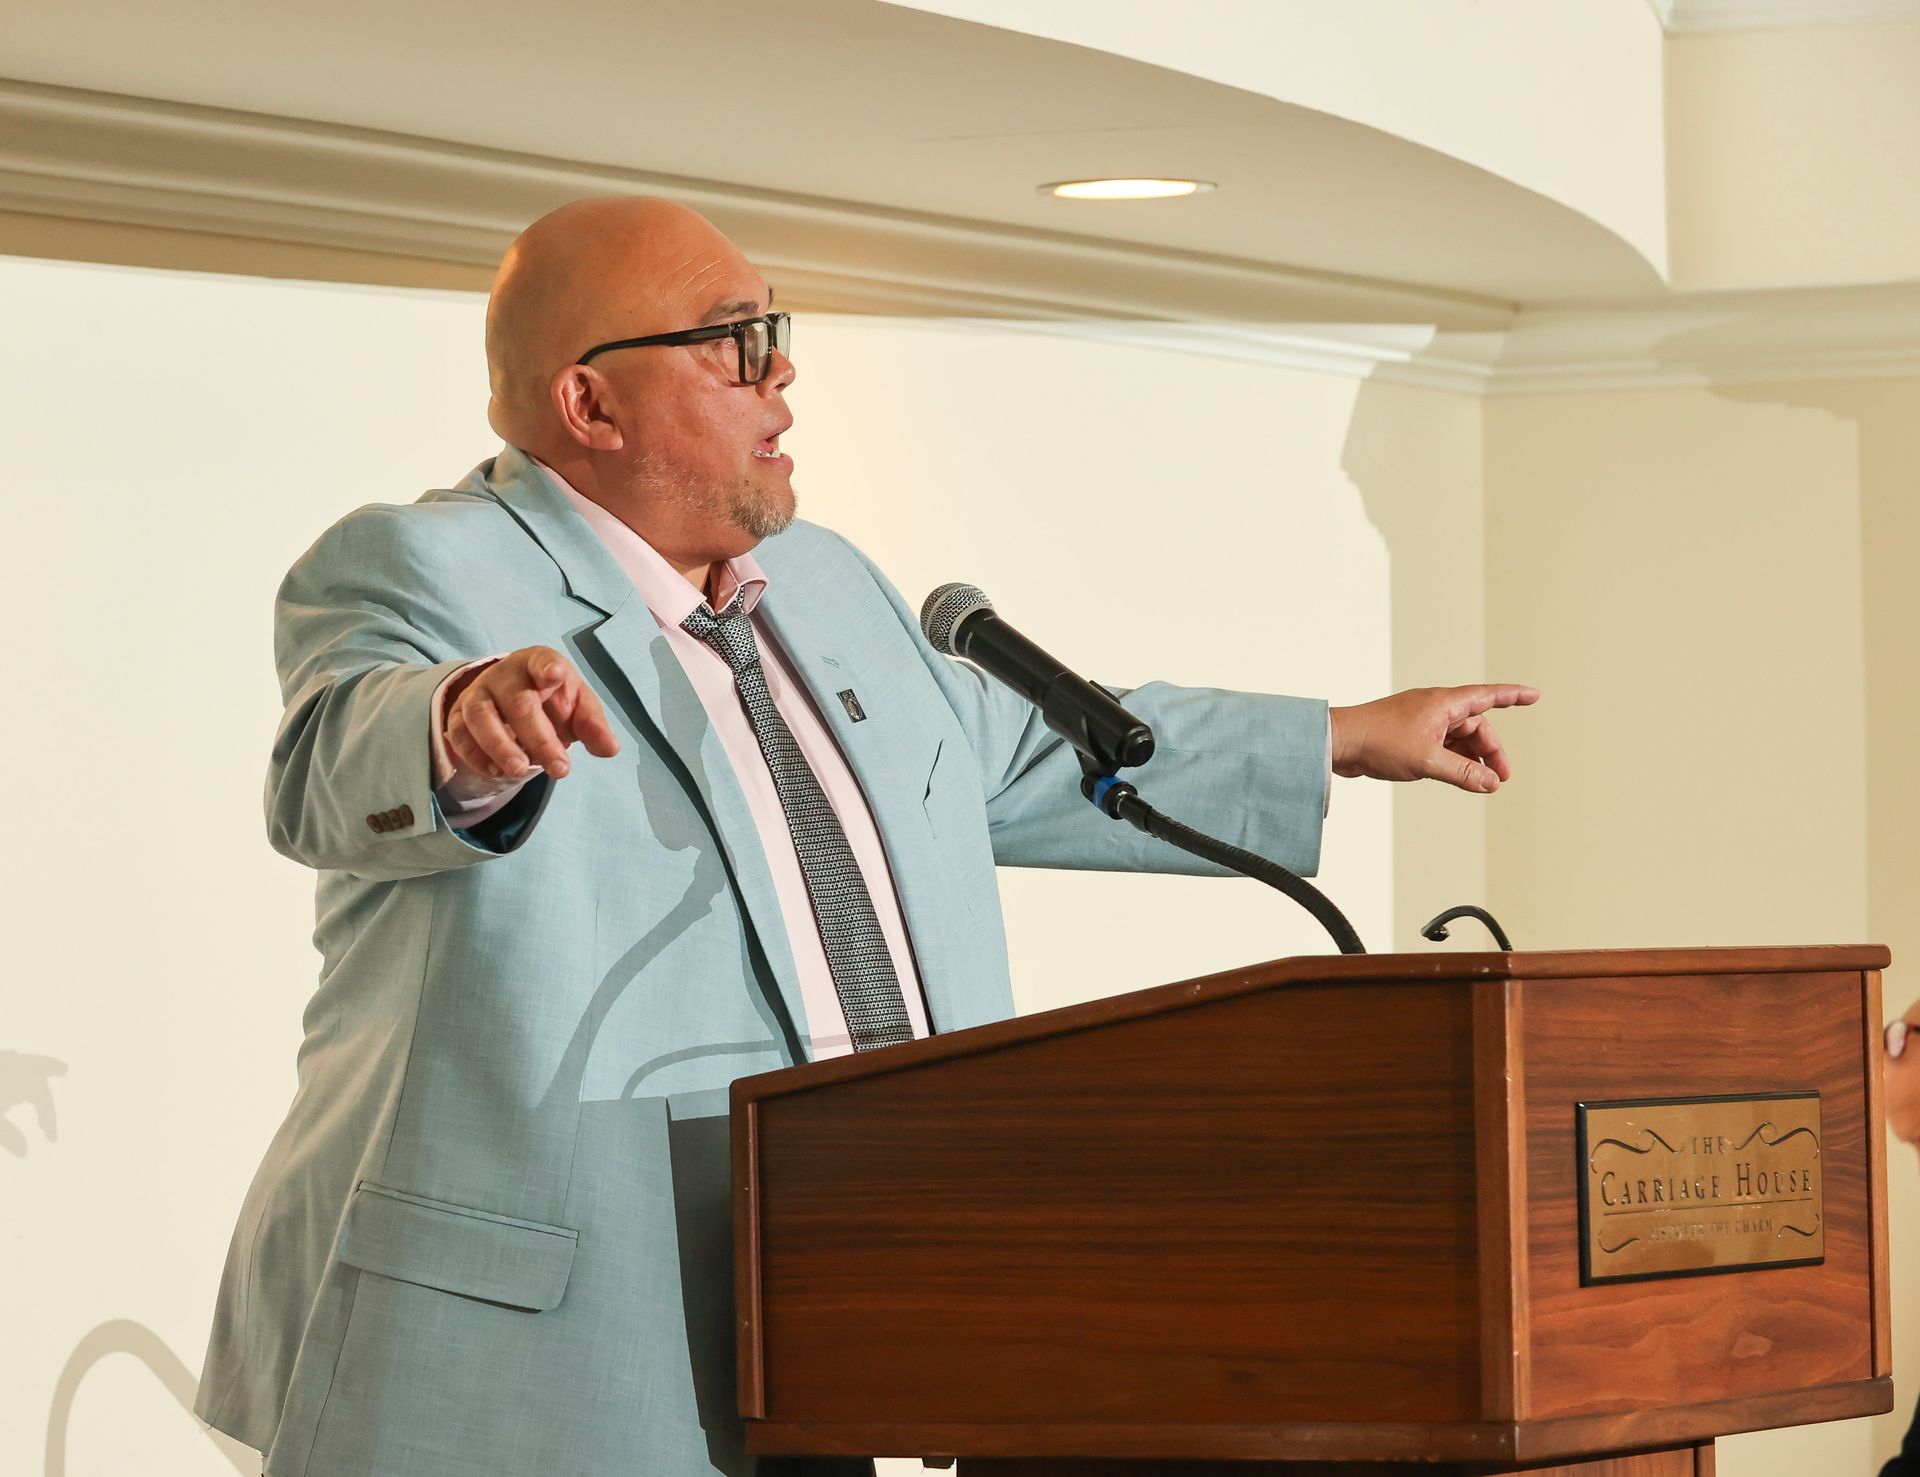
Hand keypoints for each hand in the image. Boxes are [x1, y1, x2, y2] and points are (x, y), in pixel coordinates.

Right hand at [444, 645, 620, 780]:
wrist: (512, 699)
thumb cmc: (551, 699)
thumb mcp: (577, 707)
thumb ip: (593, 725)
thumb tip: (610, 749)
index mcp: (538, 664)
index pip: (542, 660)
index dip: (547, 667)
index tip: (556, 674)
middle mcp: (505, 675)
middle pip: (518, 702)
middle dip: (539, 738)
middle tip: (559, 769)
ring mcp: (478, 693)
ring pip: (480, 716)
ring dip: (500, 746)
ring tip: (520, 771)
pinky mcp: (459, 715)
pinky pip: (459, 734)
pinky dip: (475, 754)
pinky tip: (496, 771)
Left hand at [1330, 685, 1538, 793]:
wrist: (1340, 743)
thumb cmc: (1379, 742)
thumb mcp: (1428, 761)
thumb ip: (1462, 773)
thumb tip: (1490, 783)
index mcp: (1443, 703)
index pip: (1487, 696)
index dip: (1513, 696)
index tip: (1534, 696)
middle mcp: (1435, 707)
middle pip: (1475, 725)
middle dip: (1491, 750)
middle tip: (1499, 778)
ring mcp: (1421, 720)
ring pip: (1458, 737)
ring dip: (1471, 757)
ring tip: (1480, 781)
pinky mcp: (1409, 734)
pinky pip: (1441, 744)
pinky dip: (1453, 758)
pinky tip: (1456, 775)